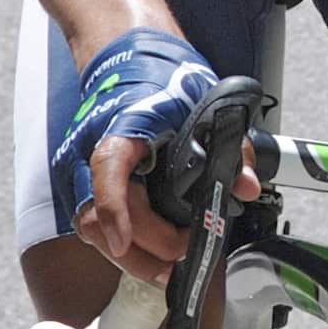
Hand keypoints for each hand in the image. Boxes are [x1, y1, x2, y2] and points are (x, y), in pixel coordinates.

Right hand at [50, 27, 261, 283]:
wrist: (130, 59)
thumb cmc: (165, 80)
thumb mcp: (205, 103)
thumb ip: (232, 146)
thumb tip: (247, 186)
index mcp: (121, 125)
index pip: (108, 169)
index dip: (113, 208)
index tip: (122, 242)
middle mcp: (89, 150)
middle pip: (99, 217)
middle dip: (145, 248)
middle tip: (188, 256)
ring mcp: (80, 170)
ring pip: (93, 229)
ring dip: (133, 257)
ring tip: (173, 269)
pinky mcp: (83, 184)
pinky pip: (96, 224)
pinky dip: (126, 244)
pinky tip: (156, 256)